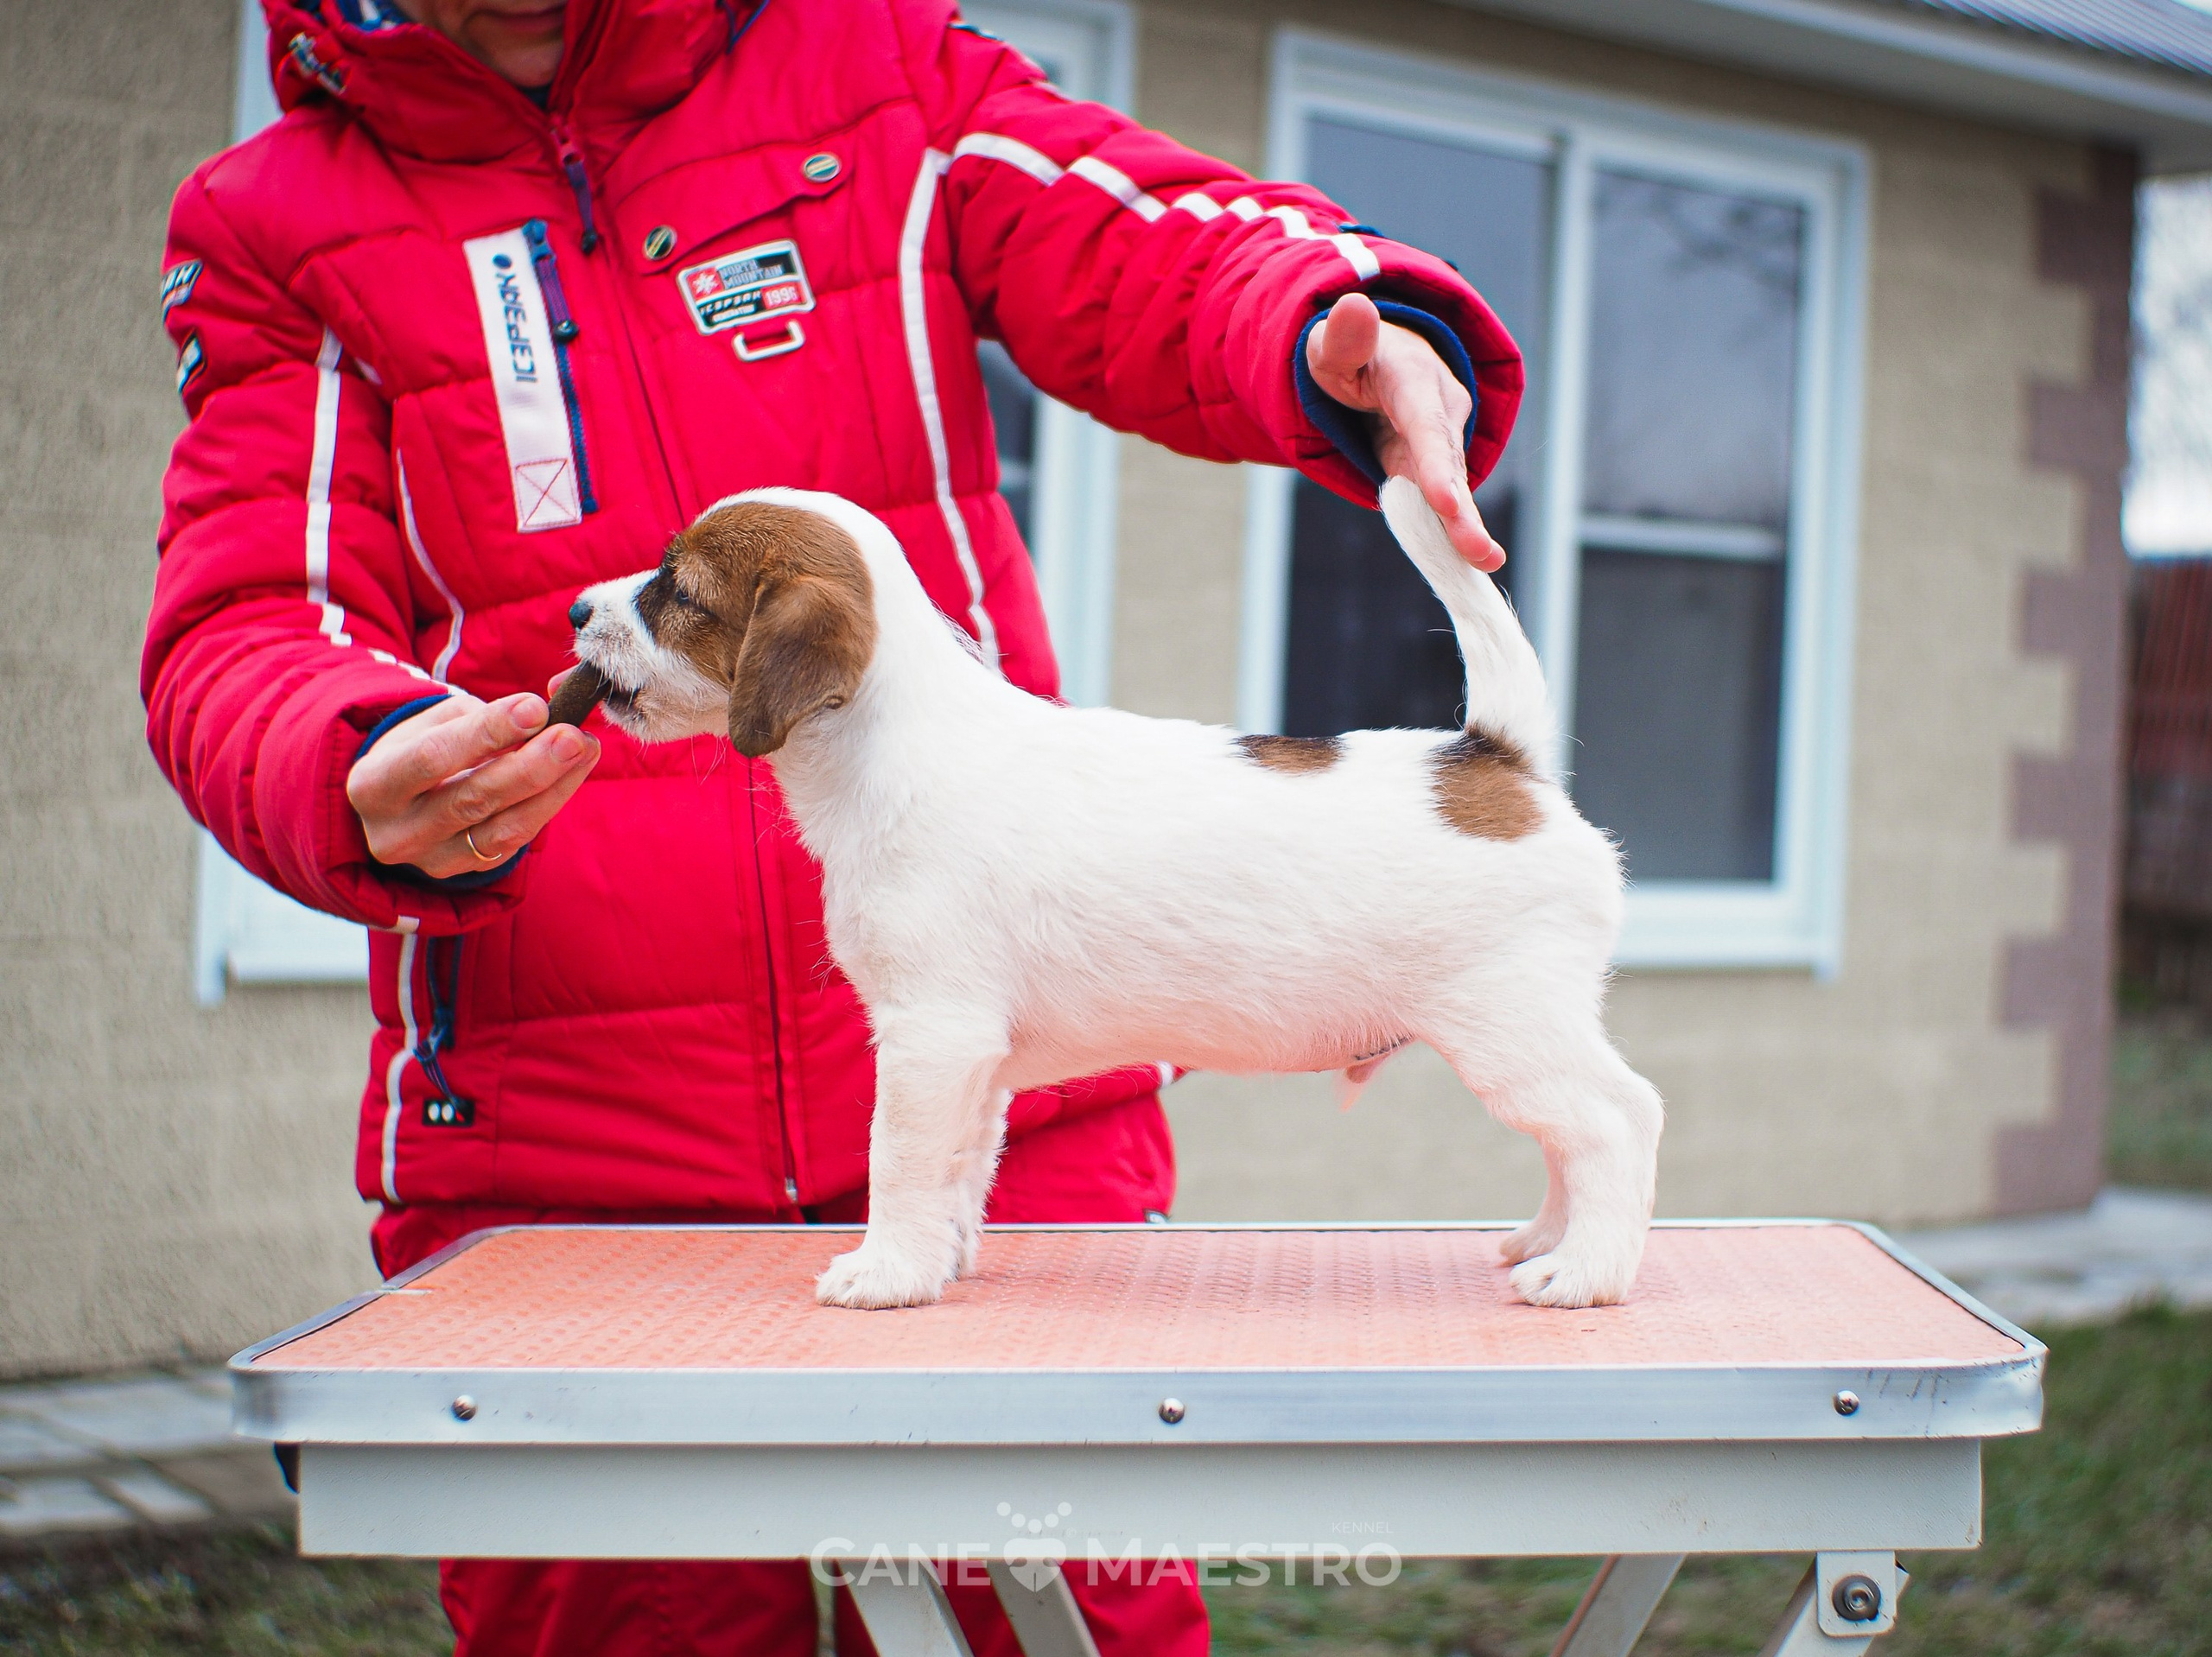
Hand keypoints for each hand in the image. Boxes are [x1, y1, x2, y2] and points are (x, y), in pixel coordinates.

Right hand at [347, 691, 598, 879]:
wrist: (399, 802)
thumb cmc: (419, 747)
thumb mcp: (434, 722)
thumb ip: (480, 716)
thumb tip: (542, 712)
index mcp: (373, 785)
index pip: (432, 757)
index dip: (487, 732)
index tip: (535, 707)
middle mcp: (398, 832)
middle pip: (472, 799)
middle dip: (530, 765)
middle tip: (572, 735)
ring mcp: (433, 860)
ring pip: (504, 828)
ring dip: (554, 786)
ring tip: (585, 748)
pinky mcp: (468, 870)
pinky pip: (517, 839)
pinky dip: (550, 802)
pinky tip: (573, 771)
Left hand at [1304, 291, 1503, 570]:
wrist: (1377, 364)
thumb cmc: (1350, 357)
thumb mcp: (1333, 344)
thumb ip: (1343, 337)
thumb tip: (1354, 308)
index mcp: (1416, 383)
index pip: (1426, 427)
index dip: (1437, 465)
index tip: (1447, 501)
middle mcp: (1442, 414)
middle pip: (1450, 468)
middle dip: (1463, 513)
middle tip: (1481, 554)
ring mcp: (1444, 446)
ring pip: (1452, 491)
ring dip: (1464, 532)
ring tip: (1481, 567)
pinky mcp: (1436, 472)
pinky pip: (1441, 506)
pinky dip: (1450, 536)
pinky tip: (1462, 571)